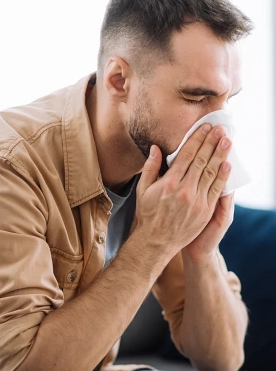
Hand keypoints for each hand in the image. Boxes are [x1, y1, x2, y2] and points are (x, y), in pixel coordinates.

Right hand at [133, 123, 231, 265]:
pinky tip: (227, 165)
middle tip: (220, 129)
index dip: (197, 139)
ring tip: (227, 141)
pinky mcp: (205, 212)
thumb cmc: (147, 214)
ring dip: (220, 156)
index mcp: (169, 183)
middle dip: (212, 143)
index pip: (187, 155)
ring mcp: (196, 202)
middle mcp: (184, 190)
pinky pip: (216, 191)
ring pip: (212, 173)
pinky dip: (223, 177)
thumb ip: (150, 168)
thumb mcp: (142, 190)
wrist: (155, 242)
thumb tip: (156, 148)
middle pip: (202, 161)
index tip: (205, 128)